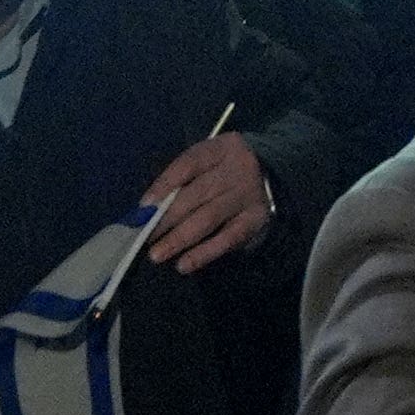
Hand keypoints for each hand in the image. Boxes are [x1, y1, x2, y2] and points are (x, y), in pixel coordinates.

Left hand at [136, 127, 274, 272]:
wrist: (272, 174)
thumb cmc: (225, 170)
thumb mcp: (207, 162)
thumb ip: (182, 180)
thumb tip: (147, 210)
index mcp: (220, 149)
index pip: (188, 164)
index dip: (164, 185)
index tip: (143, 208)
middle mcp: (237, 169)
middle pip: (196, 194)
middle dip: (165, 218)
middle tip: (143, 238)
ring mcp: (247, 195)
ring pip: (208, 218)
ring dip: (179, 239)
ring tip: (157, 254)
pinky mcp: (255, 220)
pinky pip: (227, 239)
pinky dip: (204, 253)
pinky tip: (184, 264)